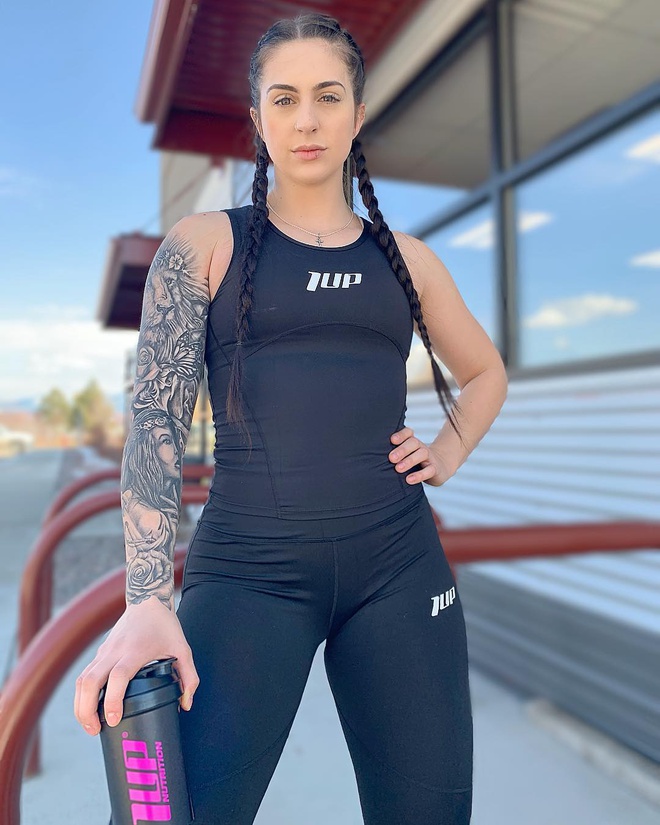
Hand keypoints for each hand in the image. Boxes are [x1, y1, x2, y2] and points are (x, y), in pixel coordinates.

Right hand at [73, 598, 198, 735]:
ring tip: (90, 725)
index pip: (118, 677)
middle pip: (90, 682)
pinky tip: (88, 708)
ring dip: (80, 705)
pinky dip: (82, 694)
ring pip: (82, 680)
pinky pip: (84, 675)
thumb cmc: (165, 625)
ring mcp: (104, 651)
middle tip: (95, 730)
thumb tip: (186, 705)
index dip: (113, 700)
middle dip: (86, 710)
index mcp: (135, 651)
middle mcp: (115, 651)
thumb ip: (189, 677)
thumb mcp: (183, 648)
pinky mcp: (99, 652)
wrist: (147, 600)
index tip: (114, 719)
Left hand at [388, 427, 450, 487]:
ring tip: (398, 469)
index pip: (408, 433)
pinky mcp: (435, 469)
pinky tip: (409, 480)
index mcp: (412, 442)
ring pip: (422, 454)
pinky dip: (419, 475)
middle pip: (413, 442)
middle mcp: (421, 447)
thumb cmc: (415, 461)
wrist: (439, 468)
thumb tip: (369, 458)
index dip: (400, 435)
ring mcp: (429, 457)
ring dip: (409, 461)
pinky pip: (429, 470)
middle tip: (391, 458)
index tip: (391, 440)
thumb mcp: (405, 455)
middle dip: (402, 450)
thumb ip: (393, 454)